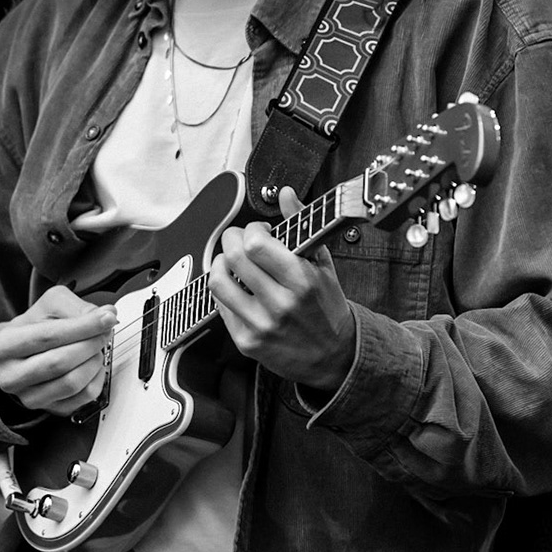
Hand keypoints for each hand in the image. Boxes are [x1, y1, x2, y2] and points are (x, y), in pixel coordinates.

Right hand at [0, 285, 116, 416]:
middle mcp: (11, 376)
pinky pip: (83, 397)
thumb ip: (76, 307)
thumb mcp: (50, 305)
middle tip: (105, 332)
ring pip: (72, 383)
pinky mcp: (49, 409)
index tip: (108, 318)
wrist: (25, 353)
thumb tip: (107, 315)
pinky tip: (94, 365)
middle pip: (59, 362)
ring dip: (94, 362)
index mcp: (5, 345)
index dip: (82, 327)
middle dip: (90, 344)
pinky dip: (97, 379)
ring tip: (96, 347)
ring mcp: (29, 397)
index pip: (48, 336)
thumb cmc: (38, 327)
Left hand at [211, 187, 355, 392]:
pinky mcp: (246, 342)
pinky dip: (225, 290)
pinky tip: (238, 288)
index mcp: (302, 281)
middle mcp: (280, 304)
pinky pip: (219, 306)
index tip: (261, 231)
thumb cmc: (327, 308)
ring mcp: (260, 325)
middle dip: (232, 239)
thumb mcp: (323, 265)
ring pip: (218, 281)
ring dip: (221, 263)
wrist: (333, 357)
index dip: (252, 229)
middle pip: (234, 257)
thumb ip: (302, 226)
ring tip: (234, 263)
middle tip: (242, 241)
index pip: (256, 244)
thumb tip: (285, 194)